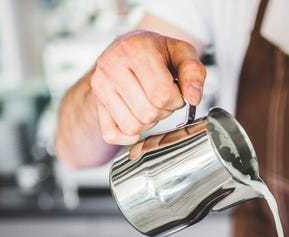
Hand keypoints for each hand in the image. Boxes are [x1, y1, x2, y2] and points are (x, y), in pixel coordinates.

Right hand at [89, 30, 205, 145]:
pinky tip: (136, 116)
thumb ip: (193, 72)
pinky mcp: (95, 103)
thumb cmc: (157, 53)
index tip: (175, 91)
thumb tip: (193, 98)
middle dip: (163, 110)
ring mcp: (99, 86)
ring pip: (132, 126)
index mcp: (134, 50)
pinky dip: (129, 134)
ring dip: (148, 122)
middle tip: (162, 97)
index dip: (176, 100)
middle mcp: (111, 66)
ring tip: (149, 103)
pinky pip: (112, 135)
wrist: (127, 49)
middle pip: (148, 113)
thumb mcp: (182, 53)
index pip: (162, 95)